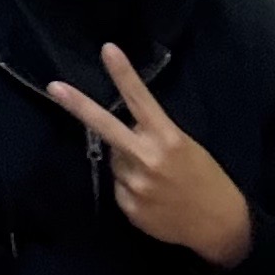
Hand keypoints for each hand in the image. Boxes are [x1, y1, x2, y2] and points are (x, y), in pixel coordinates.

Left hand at [45, 44, 253, 268]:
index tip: (108, 49)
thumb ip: (153, 136)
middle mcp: (148, 159)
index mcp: (168, 139)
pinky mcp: (129, 209)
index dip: (124, 74)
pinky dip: (130, 188)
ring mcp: (136, 186)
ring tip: (155, 176)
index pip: (141, 100)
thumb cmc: (206, 178)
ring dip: (126, 162)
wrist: (219, 224)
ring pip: (114, 161)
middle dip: (78, 106)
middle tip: (54, 87)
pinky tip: (152, 196)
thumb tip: (123, 132)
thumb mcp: (186, 147)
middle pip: (106, 127)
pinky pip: (118, 188)